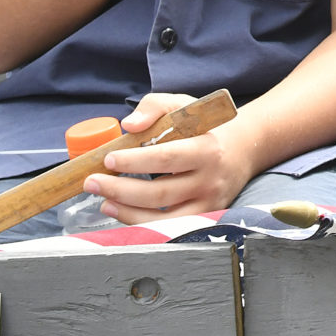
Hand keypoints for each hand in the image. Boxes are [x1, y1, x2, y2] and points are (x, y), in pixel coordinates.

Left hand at [85, 92, 262, 222]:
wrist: (242, 151)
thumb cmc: (204, 129)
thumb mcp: (182, 106)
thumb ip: (154, 107)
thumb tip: (129, 125)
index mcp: (206, 148)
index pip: (167, 158)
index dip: (135, 161)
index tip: (108, 159)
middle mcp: (210, 179)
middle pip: (161, 193)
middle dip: (121, 190)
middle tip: (92, 182)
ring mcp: (209, 203)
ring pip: (164, 218)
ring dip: (127, 212)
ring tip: (103, 200)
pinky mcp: (205, 218)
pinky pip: (170, 229)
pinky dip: (142, 224)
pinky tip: (122, 212)